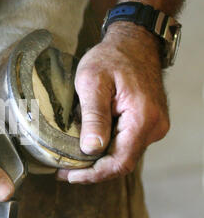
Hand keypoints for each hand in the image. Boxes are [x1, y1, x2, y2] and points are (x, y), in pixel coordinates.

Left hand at [57, 22, 169, 182]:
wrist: (133, 42)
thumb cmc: (111, 58)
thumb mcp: (93, 82)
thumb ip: (93, 117)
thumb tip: (91, 150)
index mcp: (142, 119)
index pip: (120, 162)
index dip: (93, 175)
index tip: (69, 176)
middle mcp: (154, 127)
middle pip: (121, 162)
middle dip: (92, 170)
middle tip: (65, 170)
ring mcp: (153, 126)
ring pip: (123, 154)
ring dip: (98, 160)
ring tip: (71, 159)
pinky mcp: (147, 123)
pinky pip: (126, 143)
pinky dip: (106, 148)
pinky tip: (87, 145)